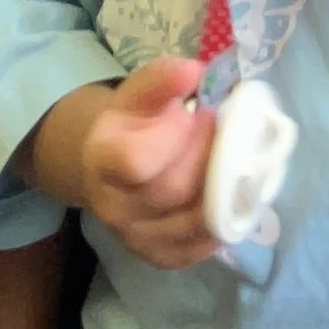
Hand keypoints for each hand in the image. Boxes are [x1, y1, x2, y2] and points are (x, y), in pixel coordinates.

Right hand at [75, 57, 218, 266]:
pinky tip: (226, 195)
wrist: (106, 169)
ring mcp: (135, 238)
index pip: (136, 159)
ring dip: (222, 187)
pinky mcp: (158, 257)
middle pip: (173, 189)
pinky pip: (198, 247)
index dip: (175, 134)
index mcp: (101, 160)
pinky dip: (220, 222)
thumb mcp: (137, 94)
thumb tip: (193, 71)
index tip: (197, 112)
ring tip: (227, 159)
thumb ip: (161, 79)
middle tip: (222, 131)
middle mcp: (112, 207)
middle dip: (207, 155)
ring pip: (192, 220)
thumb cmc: (128, 125)